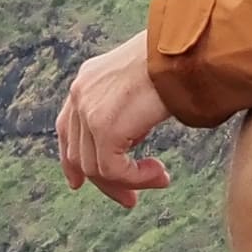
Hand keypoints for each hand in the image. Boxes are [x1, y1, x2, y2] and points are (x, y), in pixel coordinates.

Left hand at [56, 28, 171, 205]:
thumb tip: (131, 137)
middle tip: (131, 200)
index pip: (66, 128)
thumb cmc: (177, 61)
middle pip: (79, 155)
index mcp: (86, 81)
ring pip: (97, 168)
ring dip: (130, 181)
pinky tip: (160, 173)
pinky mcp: (105, 127)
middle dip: (106, 182)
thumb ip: (125, 105)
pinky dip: (136, 179)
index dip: (70, 161)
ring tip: (160, 177)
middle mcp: (80, 94)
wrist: (185, 51)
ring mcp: (89, 110)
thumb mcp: (140, 81)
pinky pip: (113, 170)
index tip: (78, 183)